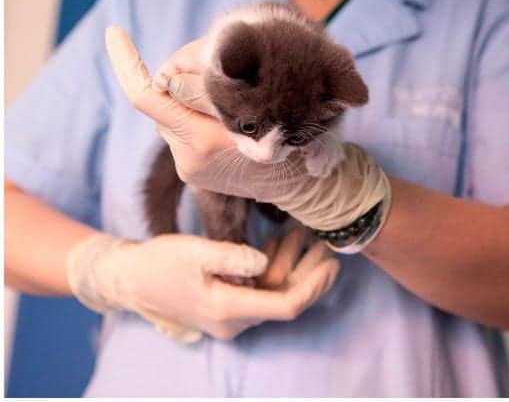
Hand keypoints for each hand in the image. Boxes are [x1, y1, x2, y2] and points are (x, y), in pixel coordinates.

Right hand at [66, 227, 339, 341]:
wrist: (130, 279)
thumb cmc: (160, 262)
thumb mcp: (195, 252)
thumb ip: (232, 257)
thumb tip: (264, 262)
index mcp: (229, 309)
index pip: (286, 305)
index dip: (314, 286)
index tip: (333, 262)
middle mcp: (235, 320)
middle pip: (287, 299)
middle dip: (311, 272)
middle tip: (328, 242)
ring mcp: (232, 316)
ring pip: (276, 293)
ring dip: (294, 264)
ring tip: (304, 233)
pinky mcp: (230, 305)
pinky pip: (262, 290)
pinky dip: (275, 267)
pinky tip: (281, 240)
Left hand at [103, 26, 389, 230]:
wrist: (303, 184)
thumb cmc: (291, 134)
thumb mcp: (259, 103)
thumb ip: (207, 88)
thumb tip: (164, 77)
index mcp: (207, 138)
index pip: (147, 94)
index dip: (127, 62)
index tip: (114, 32)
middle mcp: (192, 156)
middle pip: (162, 101)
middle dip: (174, 83)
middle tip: (190, 67)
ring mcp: (190, 167)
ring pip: (170, 116)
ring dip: (187, 102)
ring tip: (223, 101)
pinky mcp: (192, 172)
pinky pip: (180, 132)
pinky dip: (194, 118)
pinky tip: (220, 119)